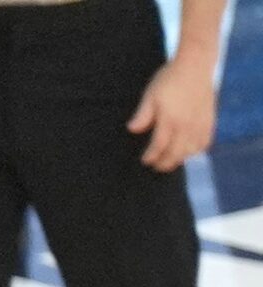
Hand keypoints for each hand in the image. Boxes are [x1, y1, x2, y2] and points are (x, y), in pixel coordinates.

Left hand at [129, 54, 216, 171]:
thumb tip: (132, 130)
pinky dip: (197, 150)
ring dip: (180, 158)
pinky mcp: (210, 119)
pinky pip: (205, 142)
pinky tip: (189, 150)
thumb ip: (142, 115)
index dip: (151, 156)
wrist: (195, 64)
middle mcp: (186, 124)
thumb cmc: (170, 79)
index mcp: (170, 119)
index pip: (159, 146)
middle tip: (156, 166)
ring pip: (191, 150)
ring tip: (170, 160)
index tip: (145, 160)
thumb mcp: (150, 95)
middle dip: (164, 163)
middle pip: (176, 153)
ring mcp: (200, 123)